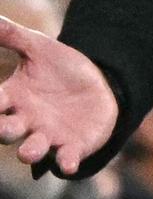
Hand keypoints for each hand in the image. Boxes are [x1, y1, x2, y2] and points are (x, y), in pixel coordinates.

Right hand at [0, 17, 118, 173]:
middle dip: (4, 131)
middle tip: (6, 127)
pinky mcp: (73, 146)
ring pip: (33, 149)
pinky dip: (66, 162)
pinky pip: (66, 159)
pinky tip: (69, 163)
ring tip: (29, 151)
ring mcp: (48, 136)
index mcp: (13, 98)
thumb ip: (12, 36)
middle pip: (8, 131)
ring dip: (30, 151)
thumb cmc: (60, 69)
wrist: (97, 84)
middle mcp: (26, 121)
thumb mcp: (39, 48)